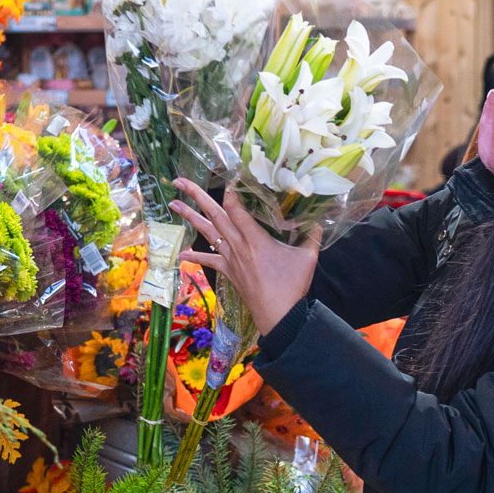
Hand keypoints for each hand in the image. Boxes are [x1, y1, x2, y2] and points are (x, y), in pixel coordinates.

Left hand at [170, 178, 321, 334]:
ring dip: (189, 217)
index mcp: (255, 239)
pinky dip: (195, 255)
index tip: (228, 177)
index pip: (237, 209)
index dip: (231, 192)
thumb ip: (312, 236)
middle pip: (215, 215)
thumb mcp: (307, 258)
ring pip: (207, 233)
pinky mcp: (228, 271)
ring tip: (173, 203)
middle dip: (196, 196)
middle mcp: (238, 245)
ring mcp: (230, 258)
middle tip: (180, 181)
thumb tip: (320, 220)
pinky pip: (208, 260)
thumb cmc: (292, 285)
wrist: (279, 315)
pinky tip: (181, 252)